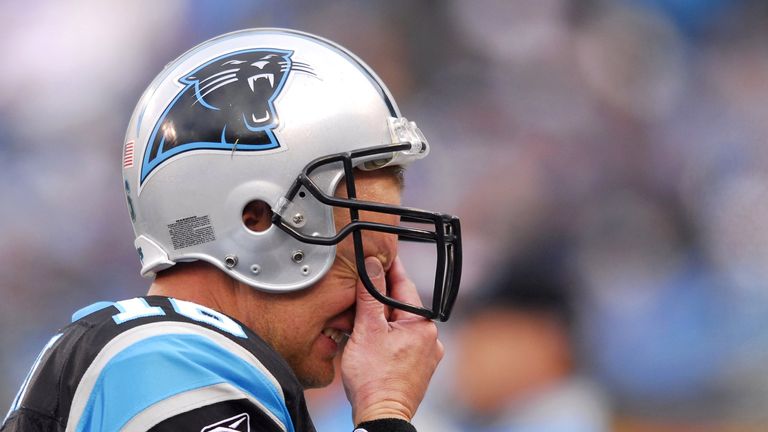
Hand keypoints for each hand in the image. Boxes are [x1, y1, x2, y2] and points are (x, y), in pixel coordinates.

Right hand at [341, 256, 444, 424]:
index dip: (388, 269)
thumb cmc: (373, 378)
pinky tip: (371, 339)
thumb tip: (372, 265)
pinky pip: (402, 342)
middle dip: (381, 297)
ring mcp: (426, 355)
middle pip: (401, 306)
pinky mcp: (418, 368)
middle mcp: (430, 338)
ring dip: (382, 319)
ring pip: (401, 324)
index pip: (403, 285)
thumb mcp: (367, 330)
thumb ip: (370, 295)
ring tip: (361, 315)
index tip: (379, 254)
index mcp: (422, 324)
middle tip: (362, 284)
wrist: (380, 415)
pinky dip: (387, 336)